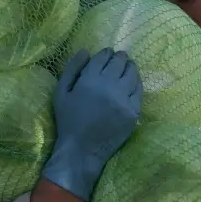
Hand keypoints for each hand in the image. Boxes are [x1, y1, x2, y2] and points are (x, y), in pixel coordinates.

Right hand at [41, 48, 142, 200]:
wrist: (82, 150)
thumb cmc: (68, 121)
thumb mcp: (61, 92)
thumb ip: (72, 69)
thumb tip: (85, 50)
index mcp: (90, 79)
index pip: (104, 56)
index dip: (106, 53)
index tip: (107, 55)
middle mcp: (109, 85)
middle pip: (120, 61)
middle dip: (119, 57)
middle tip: (119, 59)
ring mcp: (124, 99)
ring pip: (133, 73)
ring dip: (130, 67)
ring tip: (127, 68)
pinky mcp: (133, 111)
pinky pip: (139, 90)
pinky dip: (136, 83)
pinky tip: (131, 84)